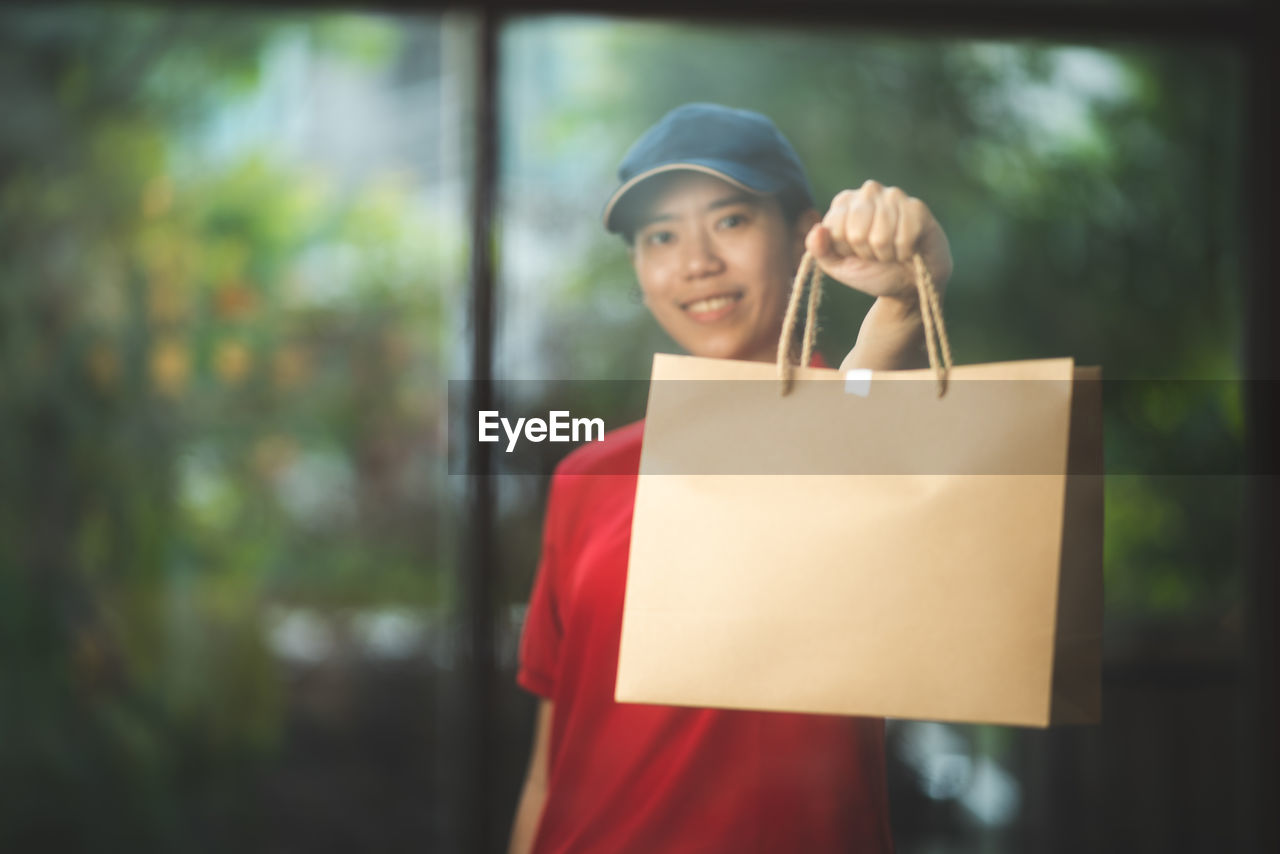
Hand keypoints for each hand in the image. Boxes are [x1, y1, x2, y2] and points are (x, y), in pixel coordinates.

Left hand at [805, 180, 951, 304]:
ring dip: (886, 254)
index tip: (856, 252)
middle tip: (877, 253)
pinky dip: (904, 252)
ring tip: (892, 251)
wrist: (910, 282)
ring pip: (880, 237)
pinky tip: (908, 249)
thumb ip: (820, 250)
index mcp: (844, 202)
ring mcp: (894, 196)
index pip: (833, 230)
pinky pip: (903, 238)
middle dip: (866, 253)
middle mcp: (868, 191)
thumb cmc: (872, 270)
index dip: (845, 250)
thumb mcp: (838, 266)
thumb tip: (818, 230)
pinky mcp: (917, 207)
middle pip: (855, 233)